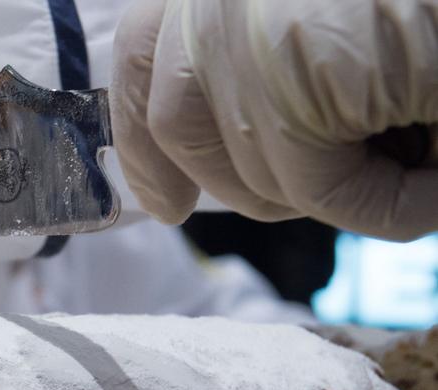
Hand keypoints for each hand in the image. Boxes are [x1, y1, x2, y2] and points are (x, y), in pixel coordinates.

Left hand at [111, 0, 437, 240]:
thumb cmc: (414, 13)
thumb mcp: (340, 27)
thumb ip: (276, 72)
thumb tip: (245, 151)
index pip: (142, 54)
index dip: (144, 137)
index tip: (165, 203)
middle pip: (177, 121)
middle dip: (237, 181)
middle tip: (309, 192)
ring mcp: (255, 23)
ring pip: (251, 166)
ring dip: (326, 191)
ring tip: (407, 165)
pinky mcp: (308, 63)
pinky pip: (323, 187)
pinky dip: (387, 208)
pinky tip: (435, 186)